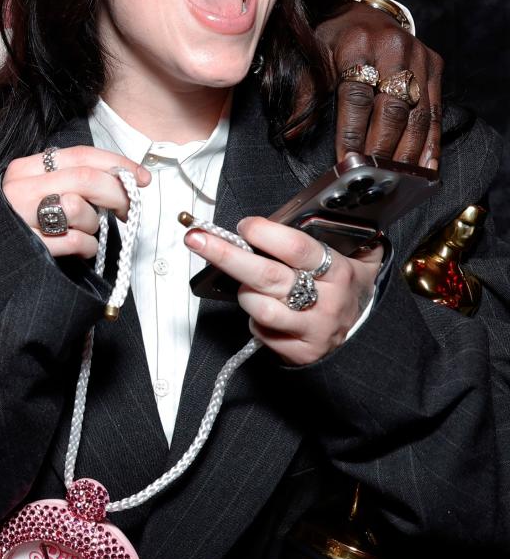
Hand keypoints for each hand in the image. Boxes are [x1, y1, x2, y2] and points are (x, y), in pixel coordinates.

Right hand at [2, 146, 150, 258]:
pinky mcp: (29, 246)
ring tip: (85, 232)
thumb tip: (123, 177)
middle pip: (85, 178)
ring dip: (94, 224)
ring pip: (79, 207)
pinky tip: (82, 250)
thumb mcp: (41, 192)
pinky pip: (76, 241)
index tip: (141, 177)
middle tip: (127, 209)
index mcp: (25, 169)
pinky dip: (88, 247)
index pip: (80, 155)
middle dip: (116, 193)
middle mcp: (19, 189)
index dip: (117, 164)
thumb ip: (72, 180)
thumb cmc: (26, 225)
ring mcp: (21, 218)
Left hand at [185, 217, 381, 366]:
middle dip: (225, 254)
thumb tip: (311, 206)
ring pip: (259, 306)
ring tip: (249, 284)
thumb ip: (338, 232)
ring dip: (245, 292)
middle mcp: (326, 301)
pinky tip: (266, 309)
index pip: (297, 248)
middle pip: (266, 276)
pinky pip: (261, 330)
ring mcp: (312, 329)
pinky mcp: (299, 352)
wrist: (363, 336)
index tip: (244, 225)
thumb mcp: (357, 257)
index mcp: (339, 271)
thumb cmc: (346, 287)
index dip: (265, 233)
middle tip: (196, 238)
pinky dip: (255, 318)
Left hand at [310, 3, 442, 169]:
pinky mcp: (435, 65)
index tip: (347, 160)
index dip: (352, 131)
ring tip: (400, 177)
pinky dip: (431, 141)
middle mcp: (393, 48)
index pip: (356, 96)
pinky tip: (426, 166)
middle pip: (392, 107)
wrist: (365, 12)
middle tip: (375, 174)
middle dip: (383, 145)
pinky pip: (435, 109)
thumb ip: (304, 93)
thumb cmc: (334, 38)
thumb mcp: (314, 56)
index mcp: (358, 43)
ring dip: (409, 150)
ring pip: (418, 112)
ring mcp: (419, 56)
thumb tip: (290, 134)